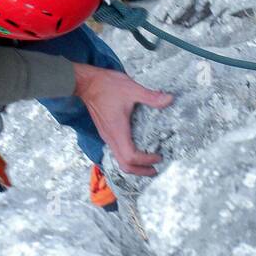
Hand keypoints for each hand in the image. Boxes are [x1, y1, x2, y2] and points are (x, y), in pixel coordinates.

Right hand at [73, 62, 172, 176]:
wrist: (86, 84)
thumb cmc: (106, 86)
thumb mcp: (131, 89)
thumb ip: (150, 96)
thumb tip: (169, 99)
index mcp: (118, 130)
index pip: (131, 157)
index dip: (146, 161)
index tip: (158, 156)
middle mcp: (111, 137)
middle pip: (124, 165)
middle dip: (141, 171)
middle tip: (155, 169)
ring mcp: (107, 136)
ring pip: (119, 159)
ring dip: (134, 165)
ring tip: (148, 163)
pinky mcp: (105, 132)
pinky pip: (116, 151)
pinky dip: (128, 157)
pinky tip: (136, 149)